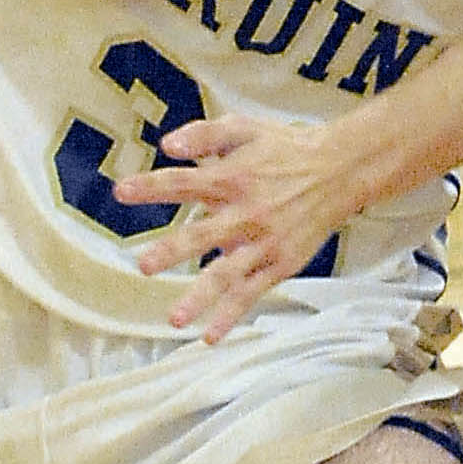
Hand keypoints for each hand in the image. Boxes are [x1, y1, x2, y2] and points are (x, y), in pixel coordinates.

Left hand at [117, 110, 361, 342]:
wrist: (341, 170)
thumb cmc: (287, 148)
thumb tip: (168, 144)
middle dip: (173, 250)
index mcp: (233, 177)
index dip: (152, 187)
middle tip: (145, 265)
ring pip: (227, 274)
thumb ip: (205, 134)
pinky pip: (251, 293)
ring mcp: (264, 242)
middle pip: (203, 234)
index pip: (184, 182)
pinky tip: (209, 335)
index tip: (121, 192)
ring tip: (174, 319)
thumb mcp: (245, 128)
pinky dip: (231, 315)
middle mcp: (247, 212)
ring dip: (200, 297)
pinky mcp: (280, 263)